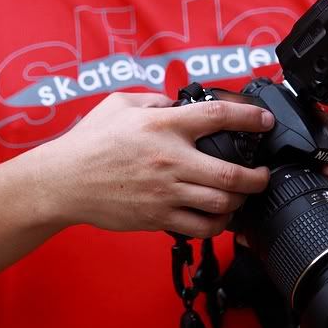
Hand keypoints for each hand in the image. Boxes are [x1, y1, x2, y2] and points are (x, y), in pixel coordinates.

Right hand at [36, 92, 273, 237]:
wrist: (63, 181)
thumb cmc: (89, 142)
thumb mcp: (120, 104)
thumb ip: (154, 100)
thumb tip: (176, 103)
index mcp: (163, 126)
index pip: (218, 116)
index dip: (249, 116)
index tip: (264, 120)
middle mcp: (170, 160)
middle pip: (232, 174)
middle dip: (258, 177)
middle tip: (263, 174)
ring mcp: (166, 192)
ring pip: (221, 204)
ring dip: (240, 201)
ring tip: (243, 195)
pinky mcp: (158, 218)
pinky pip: (200, 227)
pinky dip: (218, 224)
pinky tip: (220, 217)